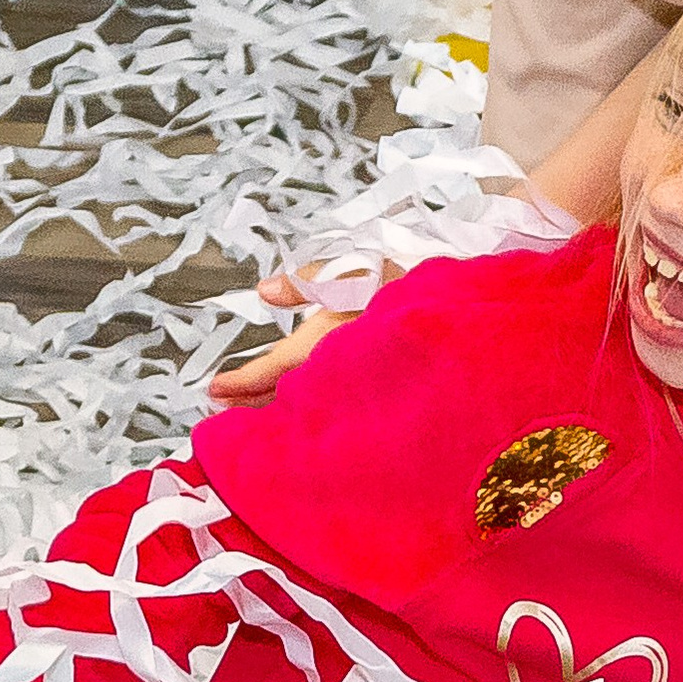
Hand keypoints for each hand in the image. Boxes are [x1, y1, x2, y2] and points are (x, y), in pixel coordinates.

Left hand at [208, 260, 399, 407]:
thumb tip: (265, 291)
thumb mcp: (358, 266)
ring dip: (282, 407)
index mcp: (335, 338)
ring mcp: (361, 384)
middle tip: (223, 414)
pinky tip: (306, 409)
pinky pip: (335, 399)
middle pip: (290, 392)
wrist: (467, 315)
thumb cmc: (413, 284)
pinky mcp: (377, 388)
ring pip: (312, 399)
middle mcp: (345, 369)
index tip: (215, 391)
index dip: (245, 381)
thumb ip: (310, 277)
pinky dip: (315, 404)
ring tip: (255, 415)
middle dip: (256, 404)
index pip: (279, 367)